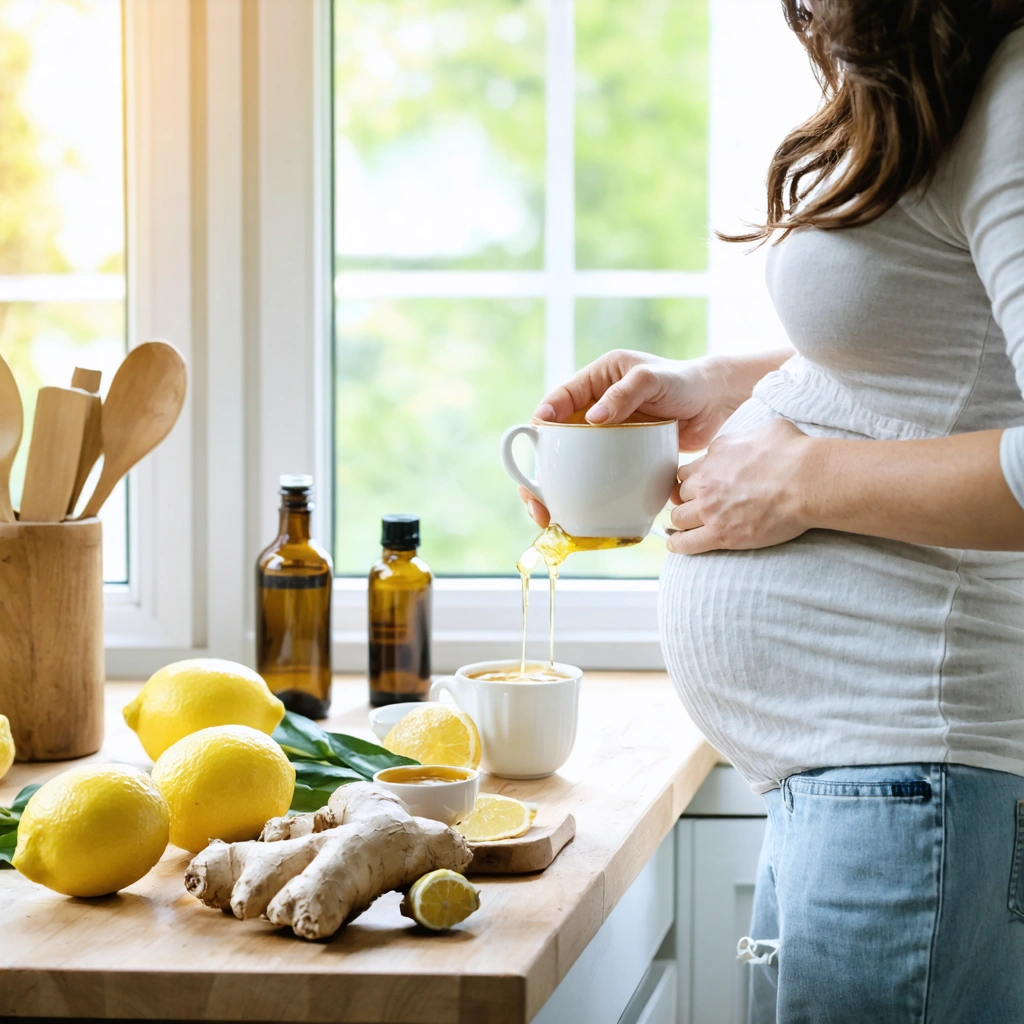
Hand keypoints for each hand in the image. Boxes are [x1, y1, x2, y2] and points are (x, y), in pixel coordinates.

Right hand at [520, 350, 753, 526]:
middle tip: (536, 500)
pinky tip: (578, 517)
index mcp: (596, 381)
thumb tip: (592, 418)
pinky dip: (585, 496)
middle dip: (537, 473)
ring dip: (555, 492)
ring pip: (571, 465)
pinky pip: (596, 477)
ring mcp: (607, 435)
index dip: (543, 419)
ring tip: (550, 516)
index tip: (538, 436)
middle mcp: (595, 408)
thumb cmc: (687, 381)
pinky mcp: (621, 457)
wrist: (717, 404)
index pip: (559, 399)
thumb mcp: (654, 379)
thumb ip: (625, 394)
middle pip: (555, 442)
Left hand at [667, 418, 814, 553]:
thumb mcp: (766, 430)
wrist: (807, 480)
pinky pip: (687, 543)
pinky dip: (678, 544)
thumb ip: (746, 438)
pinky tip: (676, 544)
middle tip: (698, 506)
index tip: (700, 487)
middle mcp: (706, 482)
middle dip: (688, 499)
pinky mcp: (720, 534)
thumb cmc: (794, 453)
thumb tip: (748, 441)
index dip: (694, 480)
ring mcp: (710, 509)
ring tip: (686, 526)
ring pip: (678, 517)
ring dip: (682, 521)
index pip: (689, 470)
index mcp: (715, 456)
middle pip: (681, 493)